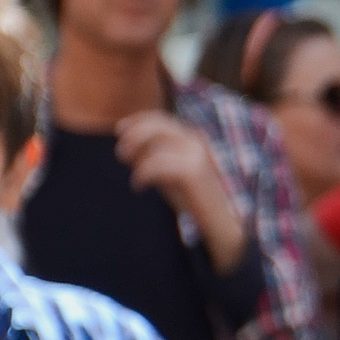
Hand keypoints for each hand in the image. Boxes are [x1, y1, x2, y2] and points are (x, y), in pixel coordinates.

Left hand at [117, 112, 246, 271]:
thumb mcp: (170, 172)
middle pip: (158, 124)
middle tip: (121, 154)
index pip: (161, 118)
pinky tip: (138, 186)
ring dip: (137, 151)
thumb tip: (127, 147)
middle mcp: (196, 141)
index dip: (137, 121)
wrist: (220, 221)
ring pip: (157, 140)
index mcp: (191, 138)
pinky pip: (158, 164)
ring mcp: (196, 154)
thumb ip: (155, 156)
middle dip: (134, 134)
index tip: (119, 130)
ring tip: (128, 166)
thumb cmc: (192, 198)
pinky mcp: (193, 171)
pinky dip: (142, 173)